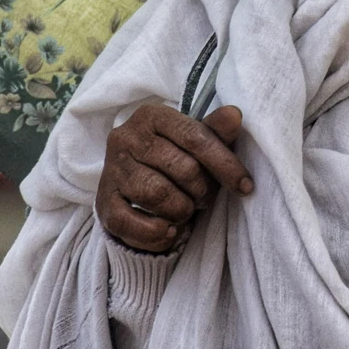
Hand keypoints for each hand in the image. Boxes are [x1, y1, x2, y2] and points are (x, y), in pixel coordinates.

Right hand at [96, 103, 249, 252]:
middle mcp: (125, 138)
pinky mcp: (103, 203)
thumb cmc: (173, 159)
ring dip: (181, 211)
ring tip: (184, 210)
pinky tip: (169, 230)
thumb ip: (215, 131)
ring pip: (158, 195)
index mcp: (151, 116)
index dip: (225, 164)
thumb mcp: (195, 142)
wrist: (133, 186)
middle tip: (203, 197)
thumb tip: (235, 115)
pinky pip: (131, 223)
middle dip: (203, 190)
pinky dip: (156, 233)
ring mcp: (112, 170)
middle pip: (182, 169)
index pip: (196, 137)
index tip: (246, 186)